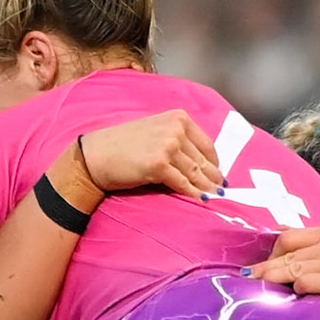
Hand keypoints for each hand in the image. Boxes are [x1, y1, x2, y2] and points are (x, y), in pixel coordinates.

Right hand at [78, 112, 222, 198]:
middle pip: (203, 159)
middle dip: (213, 178)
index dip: (214, 162)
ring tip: (215, 198)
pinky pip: (183, 183)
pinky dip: (193, 194)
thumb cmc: (124, 146)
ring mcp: (168, 146)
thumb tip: (202, 164)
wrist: (98, 155)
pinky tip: (200, 201)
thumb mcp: (156, 133)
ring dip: (206, 188)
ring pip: (195, 173)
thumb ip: (179, 142)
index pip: (206, 143)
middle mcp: (175, 129)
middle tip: (221, 191)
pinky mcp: (159, 164)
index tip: (218, 174)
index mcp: (178, 117)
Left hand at [248, 226, 319, 319]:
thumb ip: (300, 249)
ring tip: (264, 288)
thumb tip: (272, 233)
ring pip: (295, 268)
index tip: (260, 268)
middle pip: (289, 253)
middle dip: (268, 268)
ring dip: (277, 280)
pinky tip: (296, 294)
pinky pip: (307, 281)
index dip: (271, 253)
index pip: (288, 237)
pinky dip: (298, 288)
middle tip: (251, 278)